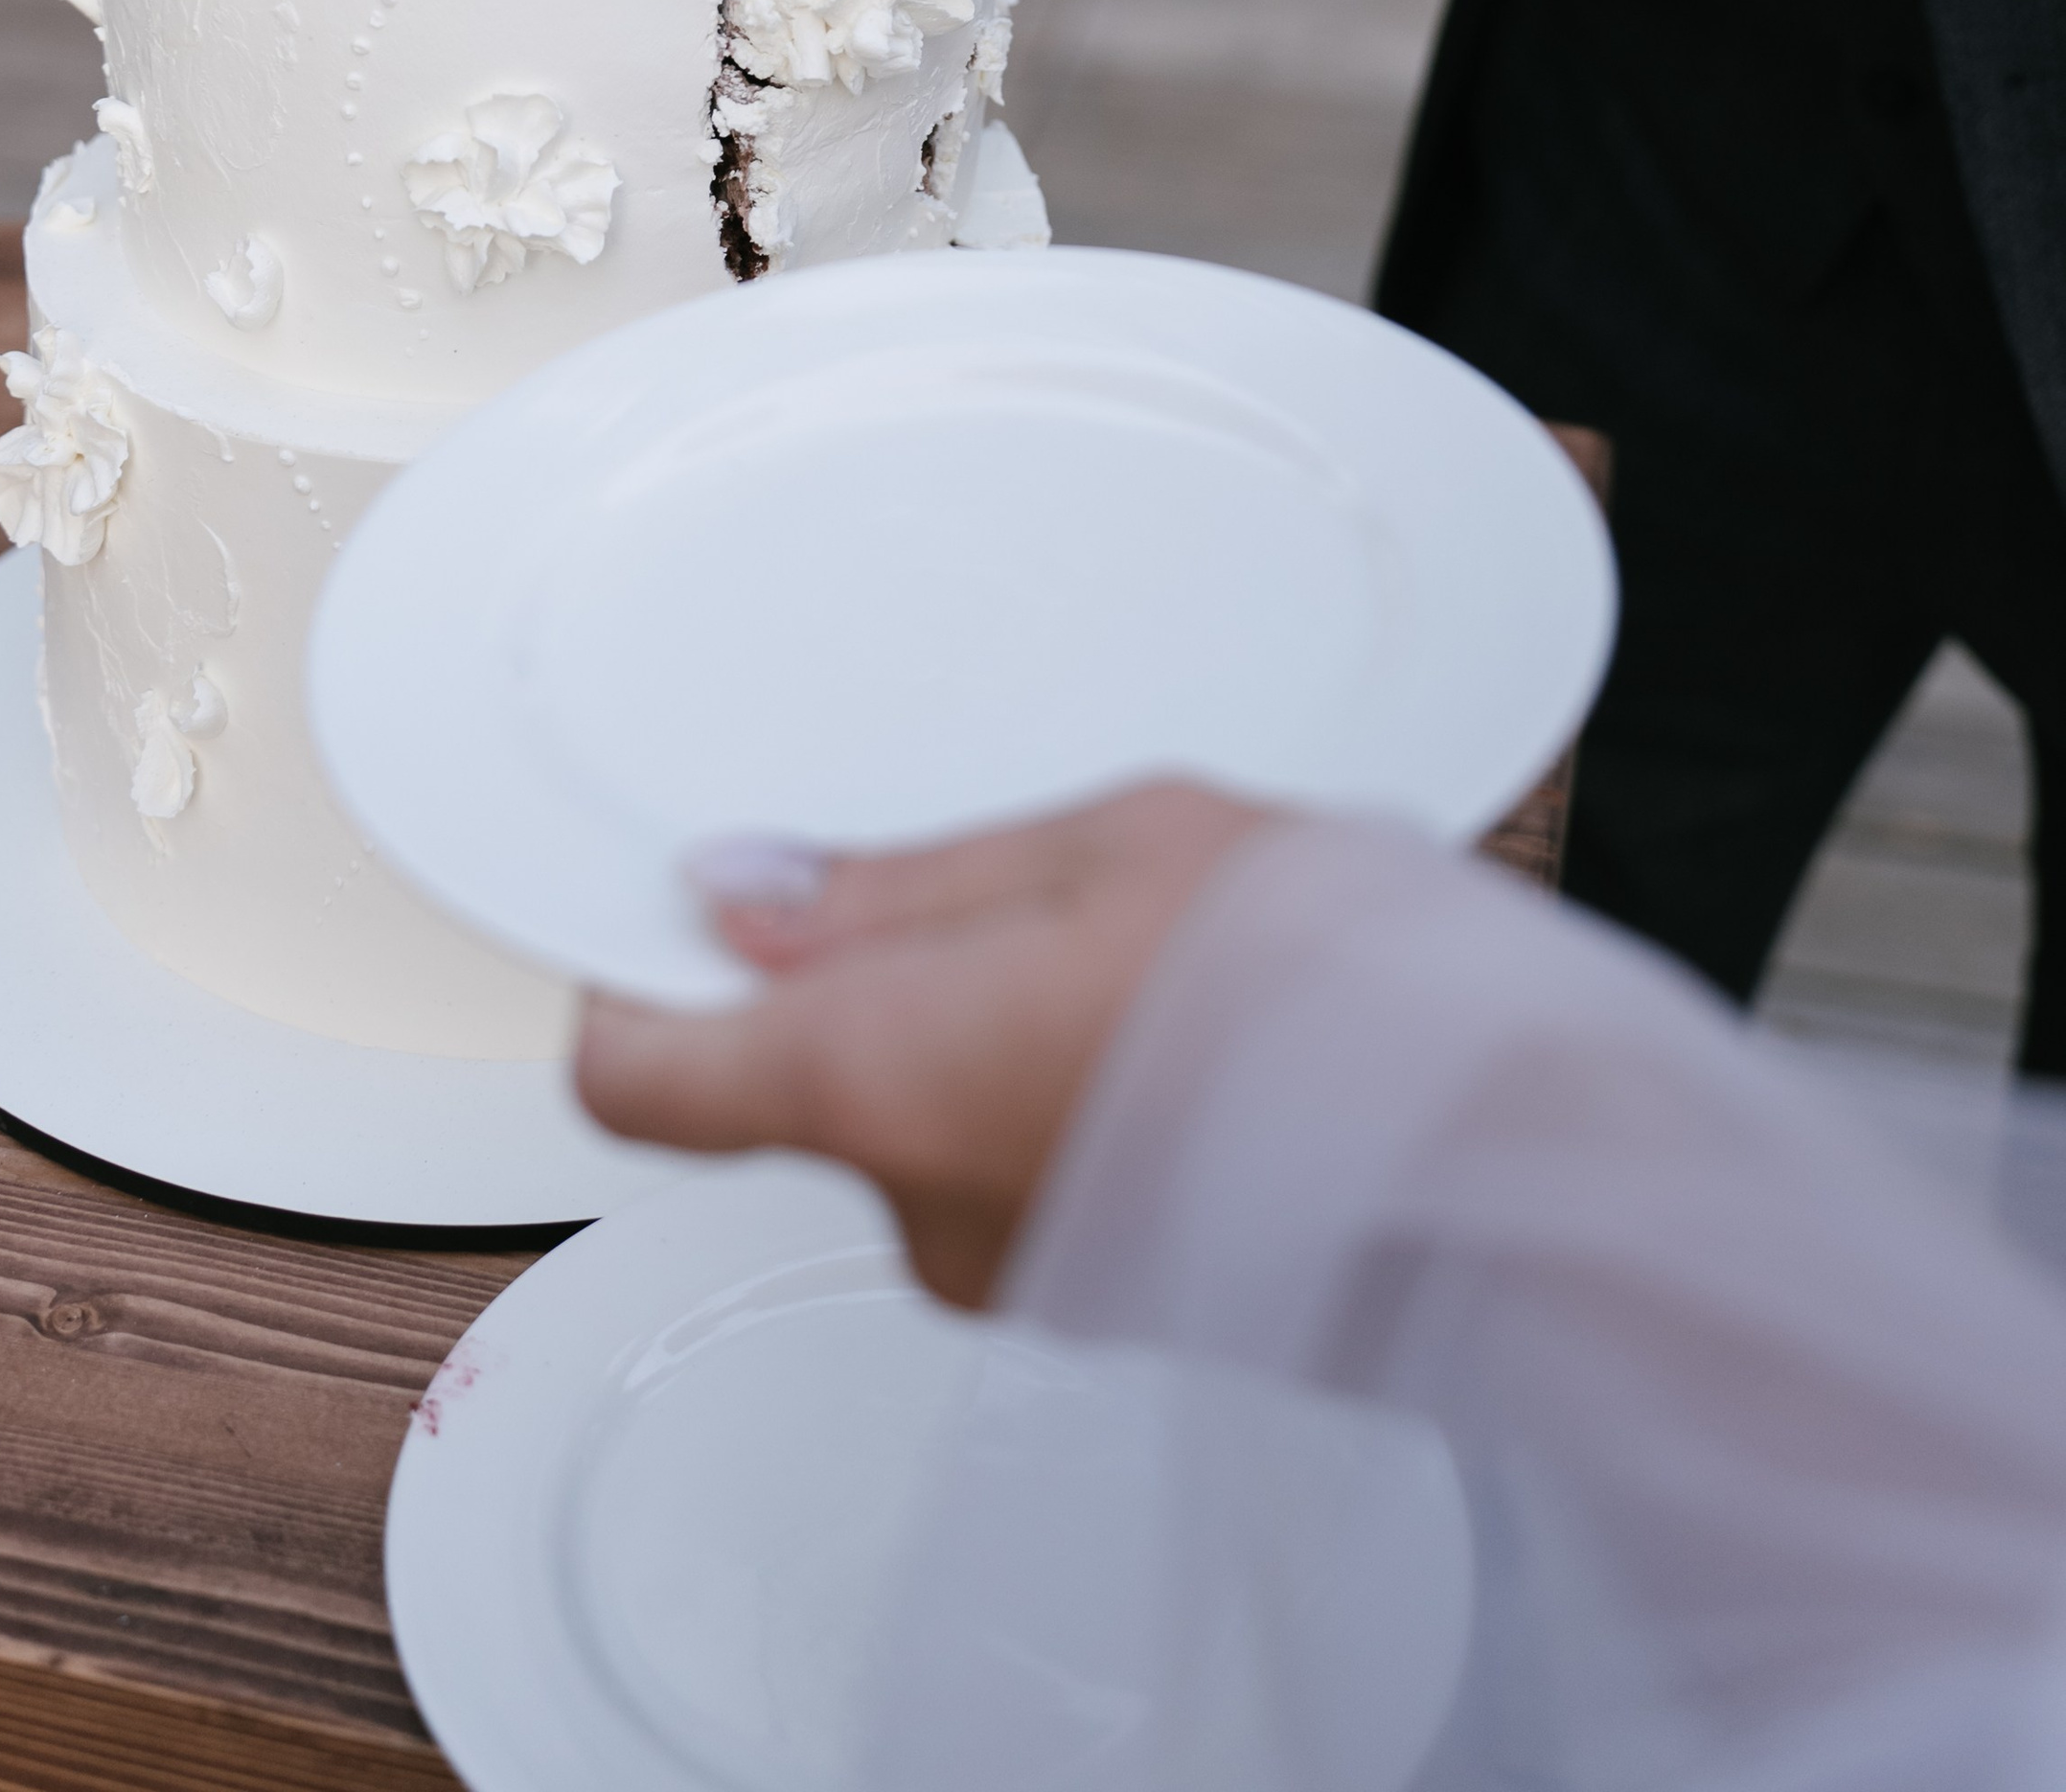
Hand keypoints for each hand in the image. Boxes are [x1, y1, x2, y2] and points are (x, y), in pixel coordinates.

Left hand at [575, 784, 1268, 1308]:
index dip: (630, 983)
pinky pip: (1014, 1174)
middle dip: (870, 975)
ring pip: (920, 1120)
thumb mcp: (1098, 842)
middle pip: (796, 1084)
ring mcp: (1006, 1276)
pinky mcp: (1093, 1301)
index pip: (637, 1075)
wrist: (1512, 1147)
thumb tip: (740, 893)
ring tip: (1125, 944)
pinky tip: (1172, 1027)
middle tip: (999, 878)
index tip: (675, 904)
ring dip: (978, 1031)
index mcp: (877, 1080)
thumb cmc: (1321, 980)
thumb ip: (897, 884)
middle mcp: (916, 1213)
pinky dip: (1053, 1097)